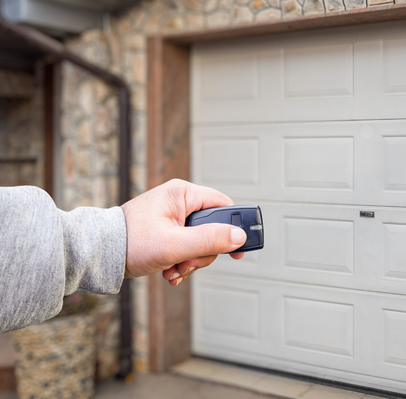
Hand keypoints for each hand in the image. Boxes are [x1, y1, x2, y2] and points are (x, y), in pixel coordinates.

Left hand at [121, 179, 245, 285]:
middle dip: (203, 252)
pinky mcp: (167, 230)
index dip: (234, 228)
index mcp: (182, 194)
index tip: (238, 249)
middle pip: (213, 229)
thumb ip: (210, 240)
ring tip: (174, 268)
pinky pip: (187, 247)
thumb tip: (239, 236)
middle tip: (187, 263)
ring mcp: (173, 217)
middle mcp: (179, 201)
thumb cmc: (129, 242)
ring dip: (191, 261)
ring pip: (201, 242)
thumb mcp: (175, 244)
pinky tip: (170, 270)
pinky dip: (182, 262)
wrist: (98, 255)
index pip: (223, 206)